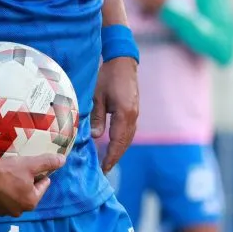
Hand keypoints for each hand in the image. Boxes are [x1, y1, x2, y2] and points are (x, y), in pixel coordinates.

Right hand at [0, 153, 65, 216]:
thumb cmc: (7, 170)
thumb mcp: (31, 164)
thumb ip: (48, 162)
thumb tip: (63, 160)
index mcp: (31, 202)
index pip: (43, 184)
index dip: (38, 173)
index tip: (29, 167)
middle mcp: (19, 211)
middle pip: (30, 192)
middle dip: (27, 182)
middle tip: (19, 170)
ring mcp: (5, 212)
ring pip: (17, 196)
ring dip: (16, 188)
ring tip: (9, 176)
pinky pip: (4, 200)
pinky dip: (4, 193)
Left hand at [91, 56, 138, 173]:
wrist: (123, 62)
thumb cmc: (107, 76)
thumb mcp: (97, 96)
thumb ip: (97, 117)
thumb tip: (97, 137)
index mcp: (124, 114)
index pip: (118, 141)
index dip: (111, 156)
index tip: (104, 168)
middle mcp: (133, 116)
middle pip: (125, 142)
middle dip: (115, 157)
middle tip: (105, 169)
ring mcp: (135, 113)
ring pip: (128, 138)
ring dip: (119, 150)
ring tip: (108, 160)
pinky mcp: (133, 110)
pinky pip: (129, 130)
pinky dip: (122, 141)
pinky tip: (114, 144)